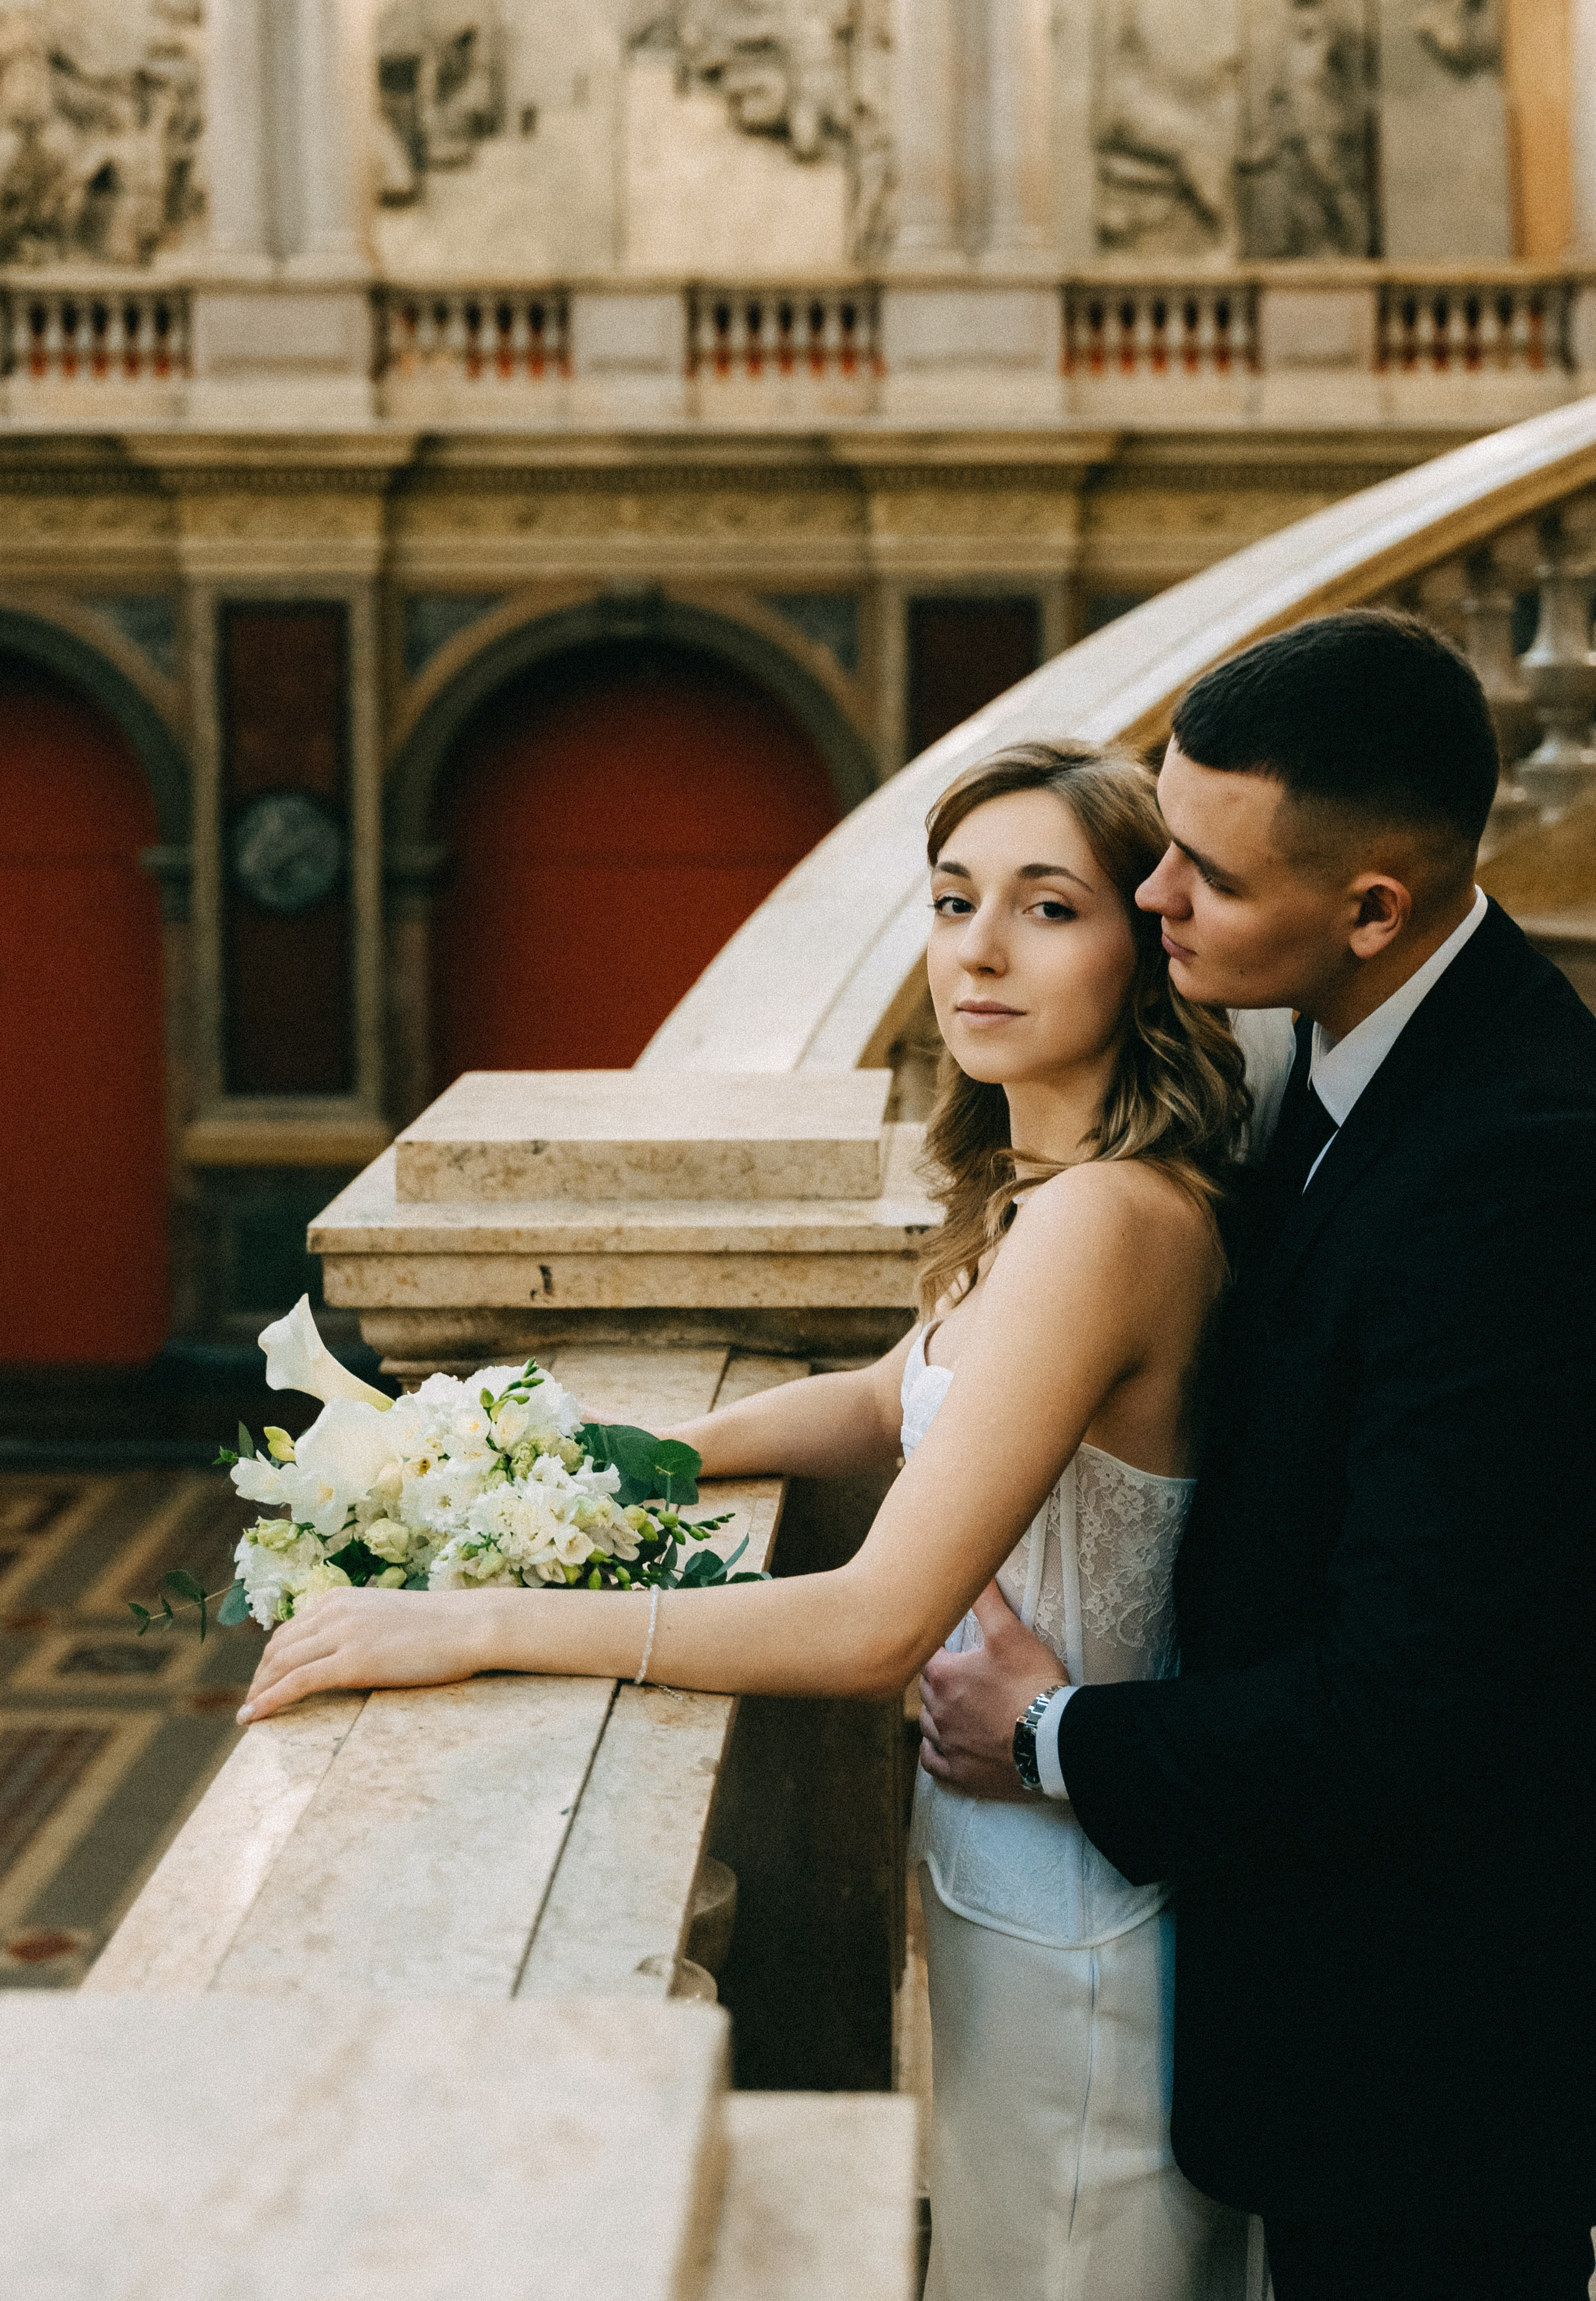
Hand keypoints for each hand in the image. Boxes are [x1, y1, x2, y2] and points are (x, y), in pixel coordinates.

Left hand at [238, 1587, 495, 1723]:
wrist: (469, 1625)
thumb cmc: (441, 1626)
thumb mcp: (387, 1617)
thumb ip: (359, 1627)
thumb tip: (345, 1650)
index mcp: (341, 1598)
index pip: (291, 1629)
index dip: (271, 1658)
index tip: (263, 1680)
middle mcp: (334, 1611)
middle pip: (279, 1647)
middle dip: (260, 1676)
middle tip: (252, 1702)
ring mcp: (342, 1634)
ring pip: (281, 1664)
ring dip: (259, 1691)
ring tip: (249, 1714)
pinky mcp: (352, 1662)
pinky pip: (298, 1682)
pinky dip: (269, 1700)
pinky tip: (254, 1717)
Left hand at [918, 1582, 1066, 1802]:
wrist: (1054, 1741)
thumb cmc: (1033, 1684)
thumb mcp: (1011, 1633)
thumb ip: (987, 1601)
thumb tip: (976, 1572)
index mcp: (945, 1677)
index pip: (927, 1658)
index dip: (938, 1650)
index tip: (948, 1648)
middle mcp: (939, 1712)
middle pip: (927, 1691)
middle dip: (938, 1681)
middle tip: (956, 1674)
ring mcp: (950, 1745)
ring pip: (927, 1725)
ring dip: (935, 1714)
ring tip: (950, 1707)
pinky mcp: (962, 1774)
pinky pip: (933, 1763)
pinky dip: (933, 1752)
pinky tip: (939, 1746)